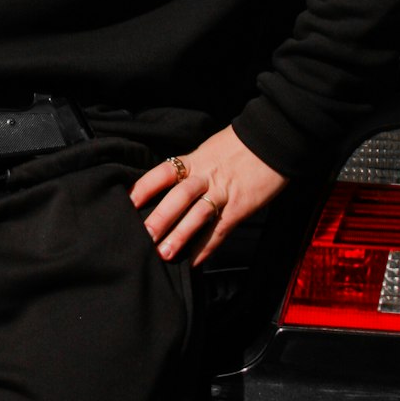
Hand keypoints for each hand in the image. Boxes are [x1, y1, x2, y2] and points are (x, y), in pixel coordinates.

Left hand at [130, 124, 287, 266]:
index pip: (163, 173)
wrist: (273, 140)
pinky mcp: (240, 207)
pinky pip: (220, 230)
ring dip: (180, 236)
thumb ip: (192, 167)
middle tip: (142, 236)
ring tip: (163, 253)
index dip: (144, 187)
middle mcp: (205, 176)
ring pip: (198, 214)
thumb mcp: (209, 149)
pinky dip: (207, 247)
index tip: (126, 202)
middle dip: (159, 217)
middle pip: (178, 196)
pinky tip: (194, 261)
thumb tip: (170, 184)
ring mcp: (223, 192)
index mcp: (195, 159)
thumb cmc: (239, 145)